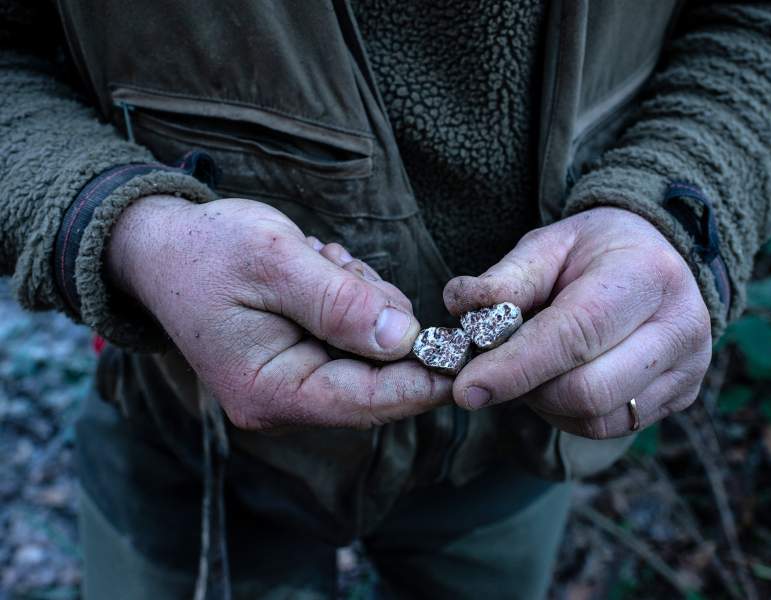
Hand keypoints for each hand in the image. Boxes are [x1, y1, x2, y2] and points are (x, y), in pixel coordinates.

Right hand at [106, 195, 450, 430]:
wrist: (159, 246)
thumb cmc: (206, 251)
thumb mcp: (274, 261)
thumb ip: (339, 302)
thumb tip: (403, 337)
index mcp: (273, 390)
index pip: (368, 401)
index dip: (425, 379)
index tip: (466, 353)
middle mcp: (286, 399)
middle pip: (377, 375)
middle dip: (380, 317)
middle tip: (337, 267)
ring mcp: (294, 380)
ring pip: (371, 347)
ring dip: (361, 297)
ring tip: (315, 263)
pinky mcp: (303, 357)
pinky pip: (355, 331)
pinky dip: (349, 295)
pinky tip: (316, 269)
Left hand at [443, 207, 711, 438]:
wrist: (657, 256)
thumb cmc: (595, 252)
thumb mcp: (548, 245)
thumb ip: (505, 278)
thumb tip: (459, 306)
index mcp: (646, 275)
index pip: (574, 335)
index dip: (515, 367)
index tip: (466, 388)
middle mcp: (680, 326)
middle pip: (587, 391)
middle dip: (528, 388)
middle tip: (499, 367)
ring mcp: (689, 367)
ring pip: (596, 418)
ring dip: (546, 403)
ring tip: (534, 367)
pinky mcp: (682, 396)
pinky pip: (610, 427)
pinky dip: (569, 414)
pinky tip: (560, 381)